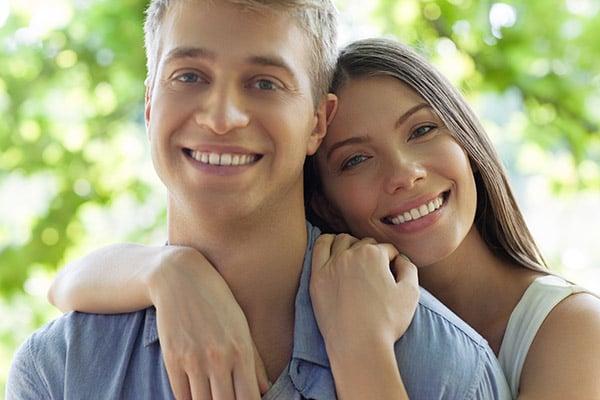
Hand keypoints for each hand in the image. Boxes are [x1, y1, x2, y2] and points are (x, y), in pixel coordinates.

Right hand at [147, 246, 269, 399]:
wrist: (181, 277)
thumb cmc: (217, 300)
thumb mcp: (241, 326)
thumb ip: (255, 361)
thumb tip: (265, 390)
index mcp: (241, 350)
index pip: (249, 398)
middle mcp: (219, 358)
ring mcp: (194, 359)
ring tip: (213, 398)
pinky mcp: (172, 359)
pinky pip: (180, 396)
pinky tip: (196, 396)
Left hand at [309, 234, 418, 352]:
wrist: (359, 345)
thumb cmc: (387, 321)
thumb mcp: (411, 293)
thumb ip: (409, 268)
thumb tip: (401, 259)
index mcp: (374, 255)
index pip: (387, 250)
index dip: (393, 261)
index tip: (392, 273)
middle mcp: (351, 254)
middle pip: (364, 244)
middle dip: (373, 253)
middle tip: (375, 270)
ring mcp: (331, 264)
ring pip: (341, 241)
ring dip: (350, 245)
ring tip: (355, 258)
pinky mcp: (317, 277)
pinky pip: (319, 248)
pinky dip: (326, 244)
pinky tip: (332, 252)